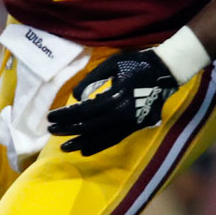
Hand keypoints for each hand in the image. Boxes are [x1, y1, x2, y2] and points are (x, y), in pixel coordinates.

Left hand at [47, 50, 177, 155]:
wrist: (166, 71)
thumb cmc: (136, 63)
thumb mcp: (112, 64)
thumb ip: (92, 80)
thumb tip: (75, 96)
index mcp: (115, 98)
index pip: (83, 111)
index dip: (65, 116)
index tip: (49, 117)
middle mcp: (122, 115)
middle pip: (89, 126)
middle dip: (68, 130)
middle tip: (50, 131)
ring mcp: (130, 123)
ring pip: (101, 138)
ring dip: (80, 143)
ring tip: (63, 148)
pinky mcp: (135, 127)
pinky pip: (114, 140)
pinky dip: (99, 146)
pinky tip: (85, 151)